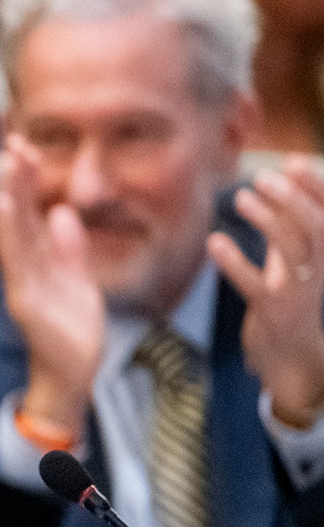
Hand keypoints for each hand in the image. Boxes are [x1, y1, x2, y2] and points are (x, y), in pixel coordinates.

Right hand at [0, 136, 105, 434]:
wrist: (73, 375)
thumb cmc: (73, 332)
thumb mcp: (78, 280)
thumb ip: (70, 248)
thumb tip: (63, 214)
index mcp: (35, 264)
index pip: (26, 215)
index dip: (25, 182)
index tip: (26, 148)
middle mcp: (22, 270)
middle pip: (14, 217)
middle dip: (14, 180)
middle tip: (14, 142)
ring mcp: (21, 284)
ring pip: (10, 234)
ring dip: (9, 197)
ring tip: (9, 165)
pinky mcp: (25, 300)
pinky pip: (15, 261)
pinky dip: (9, 231)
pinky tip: (9, 206)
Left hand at [210, 156, 323, 426]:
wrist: (296, 365)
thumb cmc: (294, 309)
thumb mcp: (297, 268)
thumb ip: (290, 235)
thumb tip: (282, 196)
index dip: (316, 188)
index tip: (294, 161)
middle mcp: (320, 272)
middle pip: (316, 227)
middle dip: (292, 198)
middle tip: (262, 175)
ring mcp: (298, 293)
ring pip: (291, 249)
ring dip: (266, 219)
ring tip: (240, 197)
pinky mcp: (272, 313)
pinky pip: (254, 283)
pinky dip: (233, 261)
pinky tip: (213, 241)